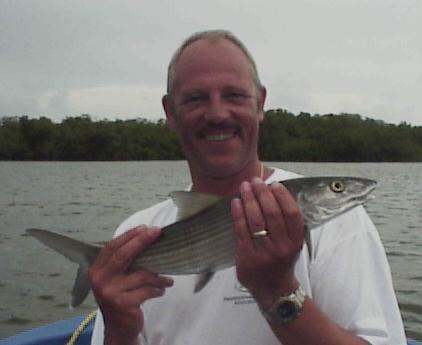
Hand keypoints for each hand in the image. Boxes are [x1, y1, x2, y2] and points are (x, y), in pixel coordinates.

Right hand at [88, 226, 173, 344]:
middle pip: (123, 255)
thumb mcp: (118, 278)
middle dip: (142, 241)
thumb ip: (126, 261)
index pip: (112, 246)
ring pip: (142, 274)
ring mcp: (110, 293)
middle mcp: (100, 280)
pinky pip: (147, 290)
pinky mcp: (123, 304)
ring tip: (167, 279)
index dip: (129, 235)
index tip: (146, 227)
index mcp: (97, 269)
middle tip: (158, 232)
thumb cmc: (121, 297)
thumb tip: (148, 237)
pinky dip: (158, 289)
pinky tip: (161, 290)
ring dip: (158, 275)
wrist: (119, 328)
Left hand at [231, 178, 303, 306]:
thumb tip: (273, 192)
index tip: (274, 184)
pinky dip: (238, 213)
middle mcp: (281, 247)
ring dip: (249, 199)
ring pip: (255, 220)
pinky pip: (241, 231)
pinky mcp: (247, 257)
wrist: (273, 289)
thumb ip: (286, 222)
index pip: (291, 213)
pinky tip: (236, 202)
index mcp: (295, 241)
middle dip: (262, 193)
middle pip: (271, 213)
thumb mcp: (292, 243)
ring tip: (244, 186)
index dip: (282, 196)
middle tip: (255, 180)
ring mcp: (264, 253)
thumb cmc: (281, 260)